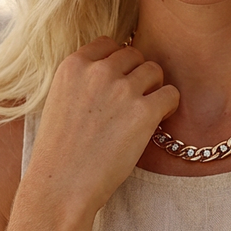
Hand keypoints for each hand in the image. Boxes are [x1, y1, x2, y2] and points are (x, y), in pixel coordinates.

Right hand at [17, 37, 178, 226]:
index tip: (117, 83)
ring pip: (155, 71)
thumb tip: (116, 69)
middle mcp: (99, 71)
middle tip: (132, 102)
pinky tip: (156, 123)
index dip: (118, 63)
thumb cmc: (60, 151)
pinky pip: (171, 94)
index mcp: (74, 65)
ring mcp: (122, 89)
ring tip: (144, 113)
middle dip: (137, 75)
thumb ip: (84, 79)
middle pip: (135, 54)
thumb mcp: (59, 100)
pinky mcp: (144, 111)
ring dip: (154, 89)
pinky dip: (168, 107)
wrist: (61, 186)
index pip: (109, 43)